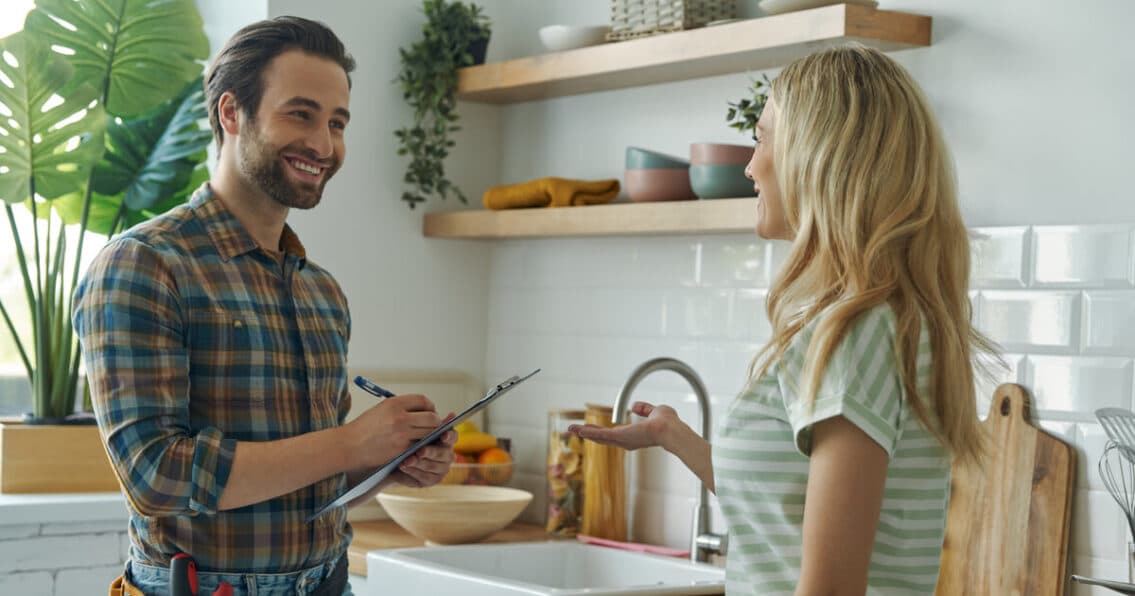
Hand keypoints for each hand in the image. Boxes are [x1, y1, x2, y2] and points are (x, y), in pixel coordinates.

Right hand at [345, 394, 444, 468]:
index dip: (430, 406)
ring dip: (432, 435)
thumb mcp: (382, 409)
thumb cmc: (364, 427)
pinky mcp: (401, 450)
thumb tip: (423, 410)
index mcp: (394, 403)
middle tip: (434, 426)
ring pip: (429, 433)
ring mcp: (402, 434)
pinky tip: (419, 446)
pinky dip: (422, 446)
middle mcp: (400, 417)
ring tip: (428, 436)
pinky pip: (420, 446)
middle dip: (436, 422)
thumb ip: (402, 407)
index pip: (423, 400)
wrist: (349, 445)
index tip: (430, 411)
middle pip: (431, 417)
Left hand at [391, 413, 457, 487]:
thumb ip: (430, 423)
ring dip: (419, 463)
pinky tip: (404, 467)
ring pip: (432, 467)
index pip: (453, 437)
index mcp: (446, 440)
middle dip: (431, 452)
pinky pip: (424, 477)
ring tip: (406, 460)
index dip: (449, 436)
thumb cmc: (409, 441)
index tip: (443, 435)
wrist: (395, 459)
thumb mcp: (416, 430)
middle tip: (419, 450)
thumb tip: (450, 414)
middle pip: (443, 454)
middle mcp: (447, 455)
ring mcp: (441, 469)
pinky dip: (413, 472)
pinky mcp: (431, 480)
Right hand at [568, 401, 683, 451]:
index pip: (614, 435)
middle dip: (589, 434)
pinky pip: (599, 434)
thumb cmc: (668, 423)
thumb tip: (634, 406)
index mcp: (634, 436)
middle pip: (602, 438)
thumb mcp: (655, 412)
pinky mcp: (618, 436)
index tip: (593, 431)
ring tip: (571, 429)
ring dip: (584, 432)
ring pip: (598, 437)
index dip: (603, 433)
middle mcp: (626, 441)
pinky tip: (577, 429)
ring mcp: (621, 440)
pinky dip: (586, 431)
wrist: (671, 430)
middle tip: (576, 431)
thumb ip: (645, 409)